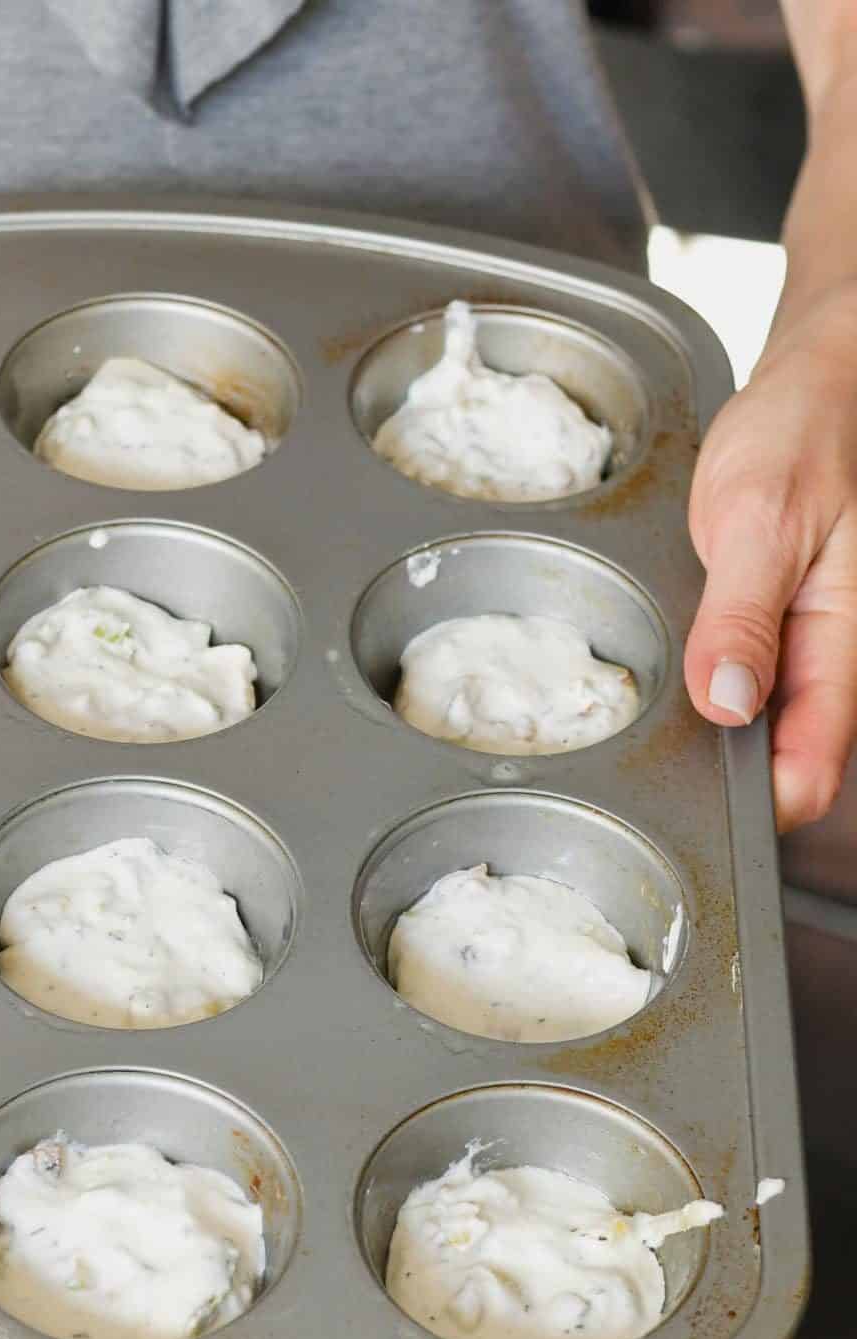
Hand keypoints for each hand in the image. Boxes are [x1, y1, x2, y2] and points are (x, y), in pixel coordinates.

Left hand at [685, 279, 856, 831]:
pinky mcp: (761, 624)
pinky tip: (657, 685)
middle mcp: (821, 654)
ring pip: (752, 726)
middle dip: (720, 779)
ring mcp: (793, 643)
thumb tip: (728, 703)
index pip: (813, 766)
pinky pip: (733, 682)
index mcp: (839, 641)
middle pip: (779, 758)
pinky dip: (697, 693)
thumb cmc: (802, 435)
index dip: (760, 805)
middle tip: (643, 780)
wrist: (809, 385)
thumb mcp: (760, 519)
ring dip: (703, 738)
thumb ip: (743, 614)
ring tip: (641, 736)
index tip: (698, 814)